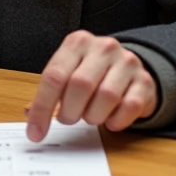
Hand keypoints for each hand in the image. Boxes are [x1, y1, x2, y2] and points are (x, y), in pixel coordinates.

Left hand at [25, 30, 157, 141]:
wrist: (128, 66)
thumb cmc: (91, 72)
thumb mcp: (68, 72)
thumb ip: (49, 91)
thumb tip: (30, 114)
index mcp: (77, 43)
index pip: (54, 76)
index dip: (42, 107)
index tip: (35, 132)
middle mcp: (103, 47)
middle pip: (80, 85)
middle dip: (70, 111)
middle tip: (68, 119)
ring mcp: (127, 62)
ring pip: (106, 96)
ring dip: (93, 116)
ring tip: (90, 116)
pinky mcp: (145, 81)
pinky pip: (129, 107)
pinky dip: (116, 120)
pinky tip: (110, 119)